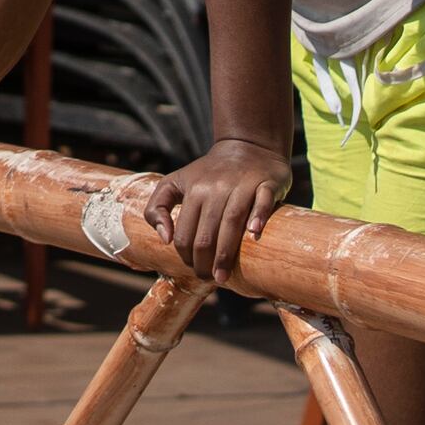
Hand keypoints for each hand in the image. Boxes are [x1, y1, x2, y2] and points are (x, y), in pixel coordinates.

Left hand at [133, 136, 288, 288]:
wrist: (248, 145)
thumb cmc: (208, 172)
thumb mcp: (174, 182)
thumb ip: (157, 207)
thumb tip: (165, 239)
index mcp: (193, 190)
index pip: (184, 233)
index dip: (186, 256)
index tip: (194, 269)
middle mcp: (216, 188)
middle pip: (207, 233)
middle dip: (205, 262)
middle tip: (210, 279)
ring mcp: (243, 185)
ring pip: (232, 222)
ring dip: (226, 253)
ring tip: (223, 276)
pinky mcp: (267, 183)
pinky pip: (263, 201)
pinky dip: (259, 217)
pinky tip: (254, 235)